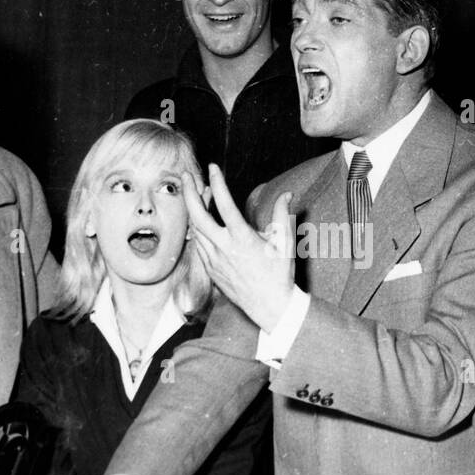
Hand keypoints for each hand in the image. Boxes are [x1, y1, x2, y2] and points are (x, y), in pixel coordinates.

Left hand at [184, 164, 294, 332]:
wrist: (270, 307)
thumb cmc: (279, 275)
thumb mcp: (285, 243)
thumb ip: (283, 215)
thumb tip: (286, 194)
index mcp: (242, 239)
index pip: (225, 203)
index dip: (217, 182)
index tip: (213, 167)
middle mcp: (224, 248)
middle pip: (197, 215)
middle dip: (190, 192)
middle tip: (188, 176)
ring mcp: (214, 260)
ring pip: (196, 229)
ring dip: (194, 209)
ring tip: (199, 194)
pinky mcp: (210, 270)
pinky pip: (198, 244)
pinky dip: (198, 228)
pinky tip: (202, 220)